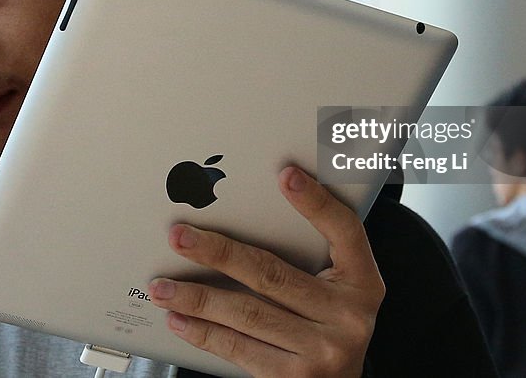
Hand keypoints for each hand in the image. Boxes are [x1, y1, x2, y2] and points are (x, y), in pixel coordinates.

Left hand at [148, 166, 383, 377]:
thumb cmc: (331, 328)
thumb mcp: (339, 290)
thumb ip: (310, 256)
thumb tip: (243, 218)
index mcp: (363, 283)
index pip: (344, 232)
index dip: (316, 202)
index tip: (286, 175)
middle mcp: (348, 316)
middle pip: (273, 273)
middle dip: (218, 251)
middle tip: (180, 237)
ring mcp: (322, 351)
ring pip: (247, 312)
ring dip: (196, 297)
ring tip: (163, 285)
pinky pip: (238, 348)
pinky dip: (203, 332)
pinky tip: (180, 319)